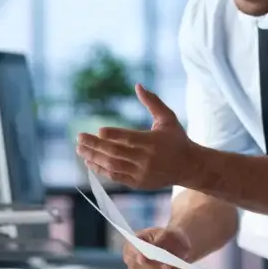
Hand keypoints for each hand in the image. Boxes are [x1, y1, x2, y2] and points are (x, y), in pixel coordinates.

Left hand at [76, 84, 199, 189]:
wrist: (188, 166)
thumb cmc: (177, 139)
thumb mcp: (168, 118)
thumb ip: (153, 102)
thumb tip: (138, 85)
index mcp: (154, 142)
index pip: (130, 139)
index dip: (114, 135)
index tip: (99, 130)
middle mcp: (147, 159)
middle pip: (116, 152)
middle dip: (95, 145)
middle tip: (79, 138)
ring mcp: (142, 173)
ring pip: (113, 166)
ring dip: (94, 158)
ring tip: (80, 150)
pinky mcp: (138, 183)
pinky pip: (116, 177)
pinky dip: (101, 170)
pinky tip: (90, 162)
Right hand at [123, 227, 191, 268]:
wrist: (176, 246)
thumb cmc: (169, 238)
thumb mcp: (167, 234)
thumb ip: (161, 240)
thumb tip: (156, 247)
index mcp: (132, 244)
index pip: (130, 251)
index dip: (135, 255)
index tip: (142, 258)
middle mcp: (131, 260)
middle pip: (138, 268)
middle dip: (154, 268)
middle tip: (169, 267)